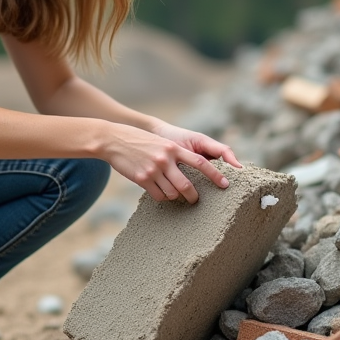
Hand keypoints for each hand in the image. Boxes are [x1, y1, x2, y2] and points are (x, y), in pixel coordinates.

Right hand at [100, 122, 240, 203]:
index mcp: (174, 148)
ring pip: (172, 193)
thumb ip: (175, 154)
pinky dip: (161, 197)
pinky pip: (158, 195)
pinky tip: (158, 191)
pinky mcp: (142, 179)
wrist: (114, 140)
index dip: (215, 175)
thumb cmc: (140, 142)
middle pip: (186, 185)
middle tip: (195, 200)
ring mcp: (154, 170)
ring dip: (174, 196)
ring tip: (172, 193)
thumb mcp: (161, 144)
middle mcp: (166, 159)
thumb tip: (190, 172)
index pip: (200, 163)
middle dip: (193, 196)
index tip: (225, 184)